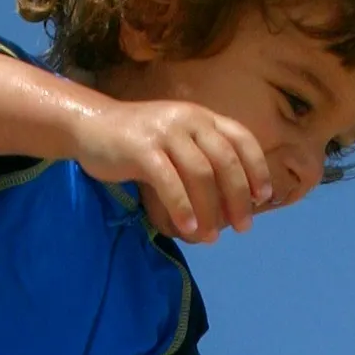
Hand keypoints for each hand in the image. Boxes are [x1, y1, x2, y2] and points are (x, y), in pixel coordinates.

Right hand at [73, 95, 272, 243]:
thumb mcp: (178, 138)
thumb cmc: (140, 141)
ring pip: (200, 174)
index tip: (263, 197)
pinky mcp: (142, 149)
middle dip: (238, 197)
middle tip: (243, 226)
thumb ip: (203, 156)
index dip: (257, 168)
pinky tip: (187, 227)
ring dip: (210, 210)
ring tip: (210, 238)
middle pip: (225, 161)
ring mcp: (165, 132)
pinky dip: (182, 207)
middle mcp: (189, 120)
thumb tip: (233, 198)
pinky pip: (169, 182)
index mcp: (203, 117)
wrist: (91, 126)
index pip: (241, 139)